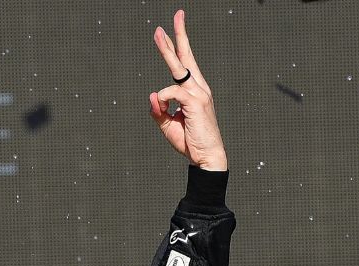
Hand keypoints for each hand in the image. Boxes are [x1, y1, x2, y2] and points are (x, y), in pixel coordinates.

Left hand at [148, 10, 226, 172]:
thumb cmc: (190, 141)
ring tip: (157, 32)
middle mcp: (198, 88)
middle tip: (176, 14)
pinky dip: (163, 101)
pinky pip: (171, 93)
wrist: (206, 157)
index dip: (177, 46)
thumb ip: (158, 110)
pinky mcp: (197, 102)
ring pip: (178, 66)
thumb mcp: (168, 125)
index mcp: (194, 91)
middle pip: (185, 56)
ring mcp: (199, 93)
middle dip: (179, 34)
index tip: (169, 29)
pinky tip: (167, 110)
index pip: (185, 64)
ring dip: (165, 49)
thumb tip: (152, 94)